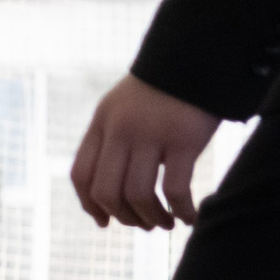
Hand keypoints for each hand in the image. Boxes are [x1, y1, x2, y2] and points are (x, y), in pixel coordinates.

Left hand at [69, 74, 221, 229]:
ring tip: (164, 223)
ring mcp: (151, 135)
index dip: (89, 205)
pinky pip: (174, 190)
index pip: (81, 175)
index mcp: (101, 124)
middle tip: (143, 224)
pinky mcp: (184, 140)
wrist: (198, 55)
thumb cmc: (163, 87)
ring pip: (137, 195)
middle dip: (123, 216)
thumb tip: (111, 190)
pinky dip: (180, 210)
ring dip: (150, 218)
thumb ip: (112, 139)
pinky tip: (189, 217)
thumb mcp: (123, 107)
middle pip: (105, 191)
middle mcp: (120, 131)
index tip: (104, 222)